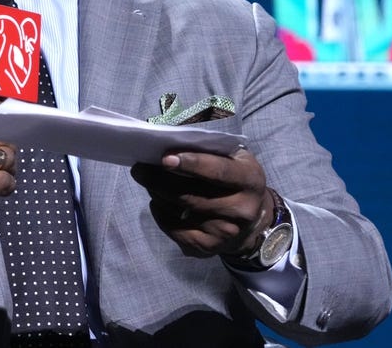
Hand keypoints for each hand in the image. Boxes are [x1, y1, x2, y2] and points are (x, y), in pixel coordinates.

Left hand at [130, 148, 272, 258]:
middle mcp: (242, 210)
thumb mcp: (233, 157)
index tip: (164, 158)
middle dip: (160, 180)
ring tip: (147, 181)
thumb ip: (209, 150)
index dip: (191, 164)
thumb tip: (169, 145)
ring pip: (179, 212)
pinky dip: (160, 214)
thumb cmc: (234, 178)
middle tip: (140, 168)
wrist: (252, 220)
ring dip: (157, 194)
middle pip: (191, 195)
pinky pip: (175, 230)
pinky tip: (157, 201)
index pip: (218, 172)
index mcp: (250, 179)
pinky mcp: (209, 247)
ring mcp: (226, 232)